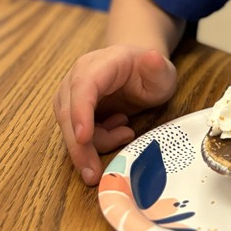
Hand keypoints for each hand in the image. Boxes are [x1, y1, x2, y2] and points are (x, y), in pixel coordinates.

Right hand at [53, 45, 177, 185]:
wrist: (139, 71)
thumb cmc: (150, 72)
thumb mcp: (162, 71)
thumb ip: (158, 67)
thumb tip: (153, 57)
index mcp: (102, 62)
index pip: (84, 85)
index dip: (81, 111)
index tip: (83, 137)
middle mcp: (80, 76)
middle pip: (69, 111)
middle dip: (79, 145)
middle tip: (92, 173)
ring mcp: (72, 93)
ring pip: (70, 126)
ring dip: (93, 143)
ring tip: (126, 132)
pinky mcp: (71, 110)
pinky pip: (75, 133)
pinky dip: (95, 141)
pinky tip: (118, 131)